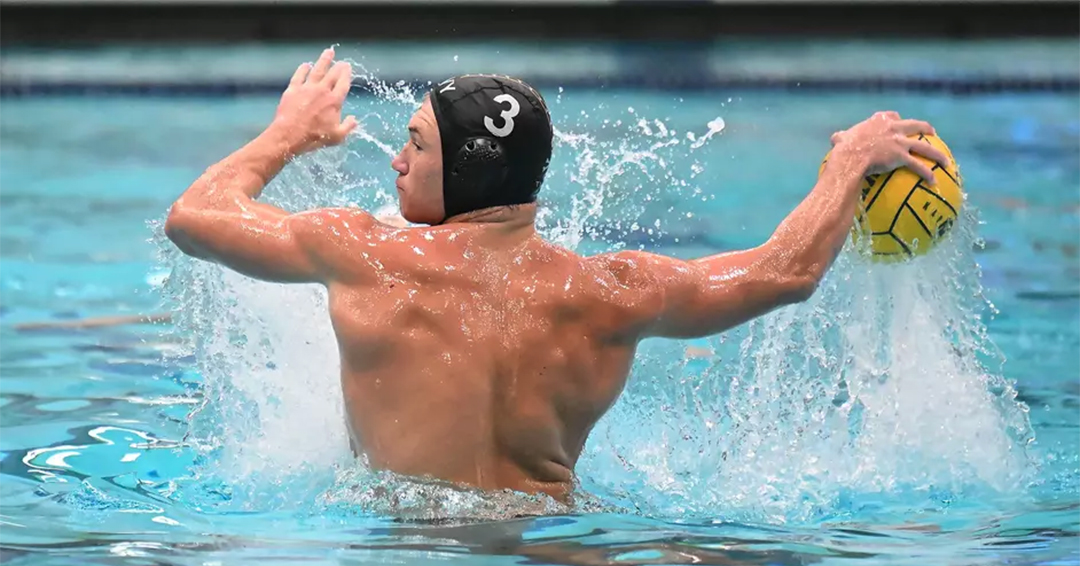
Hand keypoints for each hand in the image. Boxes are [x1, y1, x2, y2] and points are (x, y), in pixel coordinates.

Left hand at [270, 47, 357, 155]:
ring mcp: (307, 89)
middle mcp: (322, 91)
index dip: (346, 74)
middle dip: (338, 66)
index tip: (348, 67)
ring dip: (324, 60)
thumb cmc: (315, 138)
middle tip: (341, 61)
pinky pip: (299, 76)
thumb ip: (348, 127)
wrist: (290, 135)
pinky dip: (303, 69)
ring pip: (317, 70)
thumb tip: (354, 120)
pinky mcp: (293, 90)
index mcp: (334, 101)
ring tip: (329, 52)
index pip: (343, 83)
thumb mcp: (337, 137)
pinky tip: (306, 65)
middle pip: (332, 74)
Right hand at [830, 111, 950, 184]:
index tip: (898, 122)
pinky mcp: (901, 156)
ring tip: (945, 161)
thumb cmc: (843, 149)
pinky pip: (918, 165)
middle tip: (931, 133)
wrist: (850, 157)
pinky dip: (927, 173)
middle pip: (914, 125)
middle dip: (925, 128)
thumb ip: (841, 137)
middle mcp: (892, 128)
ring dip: (936, 154)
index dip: (897, 119)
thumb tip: (835, 139)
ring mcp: (898, 142)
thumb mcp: (841, 138)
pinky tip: (933, 181)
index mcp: (878, 122)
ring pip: (923, 146)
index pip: (891, 116)